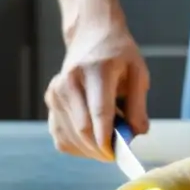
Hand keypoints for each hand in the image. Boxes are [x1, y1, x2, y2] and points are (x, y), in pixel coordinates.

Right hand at [45, 18, 149, 161]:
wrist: (92, 35)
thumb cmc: (119, 56)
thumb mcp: (138, 73)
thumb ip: (138, 106)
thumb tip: (136, 134)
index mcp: (96, 71)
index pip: (99, 111)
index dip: (106, 137)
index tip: (115, 154)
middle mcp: (70, 81)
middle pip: (83, 128)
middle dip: (101, 149)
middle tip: (117, 153)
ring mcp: (56, 92)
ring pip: (71, 137)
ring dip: (91, 149)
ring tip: (107, 138)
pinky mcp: (50, 102)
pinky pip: (62, 137)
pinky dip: (78, 146)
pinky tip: (91, 138)